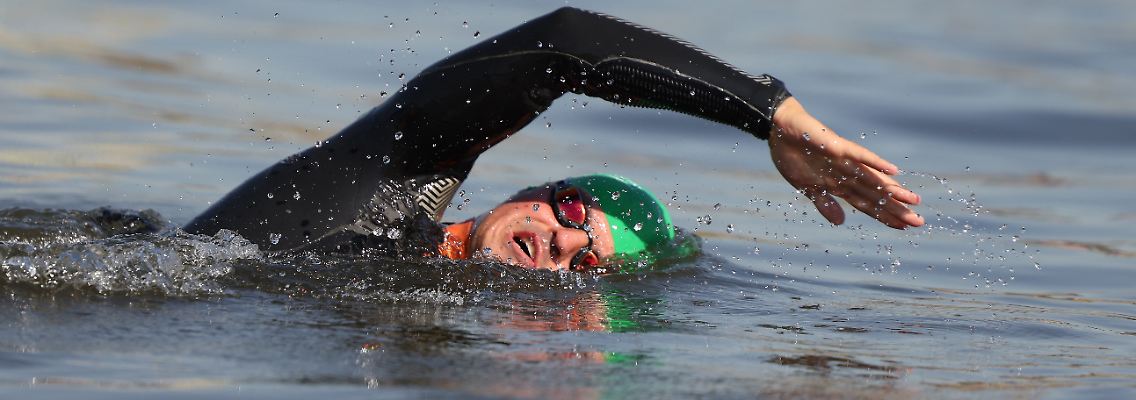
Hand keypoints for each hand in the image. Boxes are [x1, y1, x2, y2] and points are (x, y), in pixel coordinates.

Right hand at [768, 97, 923, 228]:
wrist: (780, 129)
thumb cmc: (792, 156)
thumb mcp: (806, 187)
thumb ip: (824, 204)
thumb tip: (840, 223)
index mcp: (840, 184)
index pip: (867, 204)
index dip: (884, 216)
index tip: (904, 228)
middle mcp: (847, 173)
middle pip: (875, 195)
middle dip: (895, 209)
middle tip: (919, 222)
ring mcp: (844, 160)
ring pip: (872, 178)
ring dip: (892, 189)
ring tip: (913, 200)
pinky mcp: (836, 146)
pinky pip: (859, 155)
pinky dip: (874, 162)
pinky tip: (893, 170)